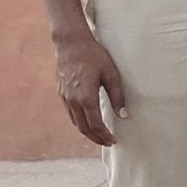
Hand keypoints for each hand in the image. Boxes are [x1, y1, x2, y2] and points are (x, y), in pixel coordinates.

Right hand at [52, 28, 125, 146]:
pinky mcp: (61, 93)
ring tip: (99, 136)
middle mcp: (73, 100)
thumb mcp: (111, 74)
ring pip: (75, 122)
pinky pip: (70, 113)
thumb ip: (117, 96)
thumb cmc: (94, 56)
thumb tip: (124, 115)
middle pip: (83, 128)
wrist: (70, 44)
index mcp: (86, 97)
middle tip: (108, 143)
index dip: (105, 135)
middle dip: (96, 138)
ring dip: (87, 132)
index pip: (95, 124)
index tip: (114, 141)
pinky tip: (88, 121)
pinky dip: (79, 122)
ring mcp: (65, 97)